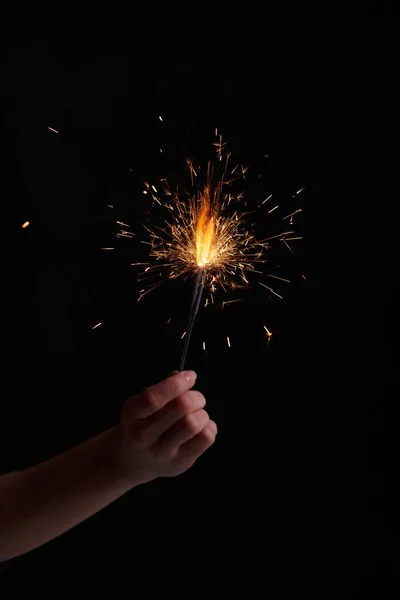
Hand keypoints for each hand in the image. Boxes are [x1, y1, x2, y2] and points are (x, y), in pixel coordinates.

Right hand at [113, 371, 216, 485]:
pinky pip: (206, 438)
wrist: (133, 461)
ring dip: (201, 413)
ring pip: (194, 423)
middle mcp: (144, 436)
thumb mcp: (140, 404)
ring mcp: (163, 452)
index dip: (176, 384)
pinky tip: (200, 427)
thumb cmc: (140, 425)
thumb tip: (182, 376)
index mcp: (132, 415)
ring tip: (196, 413)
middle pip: (180, 408)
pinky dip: (208, 427)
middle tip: (195, 398)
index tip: (189, 376)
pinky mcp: (180, 462)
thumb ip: (160, 389)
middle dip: (194, 396)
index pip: (154, 398)